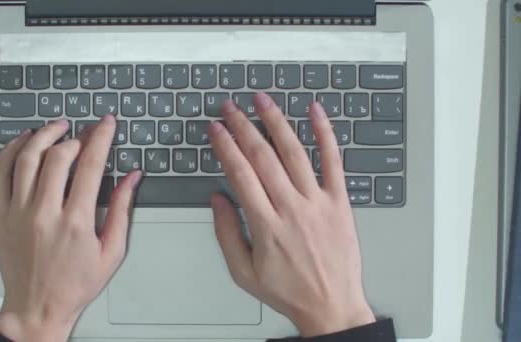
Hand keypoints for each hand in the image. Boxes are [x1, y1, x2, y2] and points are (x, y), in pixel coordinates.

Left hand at [0, 116, 141, 341]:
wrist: (37, 307)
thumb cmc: (76, 283)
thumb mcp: (112, 251)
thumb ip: (122, 210)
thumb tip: (132, 177)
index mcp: (76, 222)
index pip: (90, 165)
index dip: (100, 138)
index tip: (106, 124)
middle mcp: (44, 213)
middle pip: (58, 157)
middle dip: (76, 135)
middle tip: (86, 130)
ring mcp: (17, 213)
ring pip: (26, 159)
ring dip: (43, 136)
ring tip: (57, 127)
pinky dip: (10, 151)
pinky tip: (23, 141)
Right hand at [209, 93, 374, 336]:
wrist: (331, 306)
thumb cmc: (287, 291)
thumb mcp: (243, 272)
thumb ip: (227, 233)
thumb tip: (218, 198)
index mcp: (266, 225)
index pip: (240, 174)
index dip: (225, 146)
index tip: (215, 128)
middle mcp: (291, 208)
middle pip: (263, 157)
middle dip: (243, 127)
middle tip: (230, 107)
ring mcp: (318, 202)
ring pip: (294, 153)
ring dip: (276, 122)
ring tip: (261, 100)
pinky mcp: (339, 202)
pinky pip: (333, 162)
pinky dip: (325, 134)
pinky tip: (315, 112)